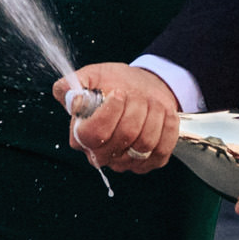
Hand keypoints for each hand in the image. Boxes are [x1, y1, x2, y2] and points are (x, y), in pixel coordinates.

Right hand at [56, 61, 180, 172]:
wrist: (142, 89)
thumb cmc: (114, 83)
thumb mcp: (91, 76)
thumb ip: (71, 86)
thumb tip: (72, 100)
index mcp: (81, 136)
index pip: (93, 134)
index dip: (109, 112)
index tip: (119, 92)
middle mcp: (101, 154)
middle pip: (123, 136)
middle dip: (135, 107)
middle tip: (136, 93)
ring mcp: (126, 162)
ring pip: (145, 143)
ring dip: (152, 114)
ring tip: (149, 101)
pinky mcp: (150, 163)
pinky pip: (162, 149)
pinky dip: (167, 127)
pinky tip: (162, 114)